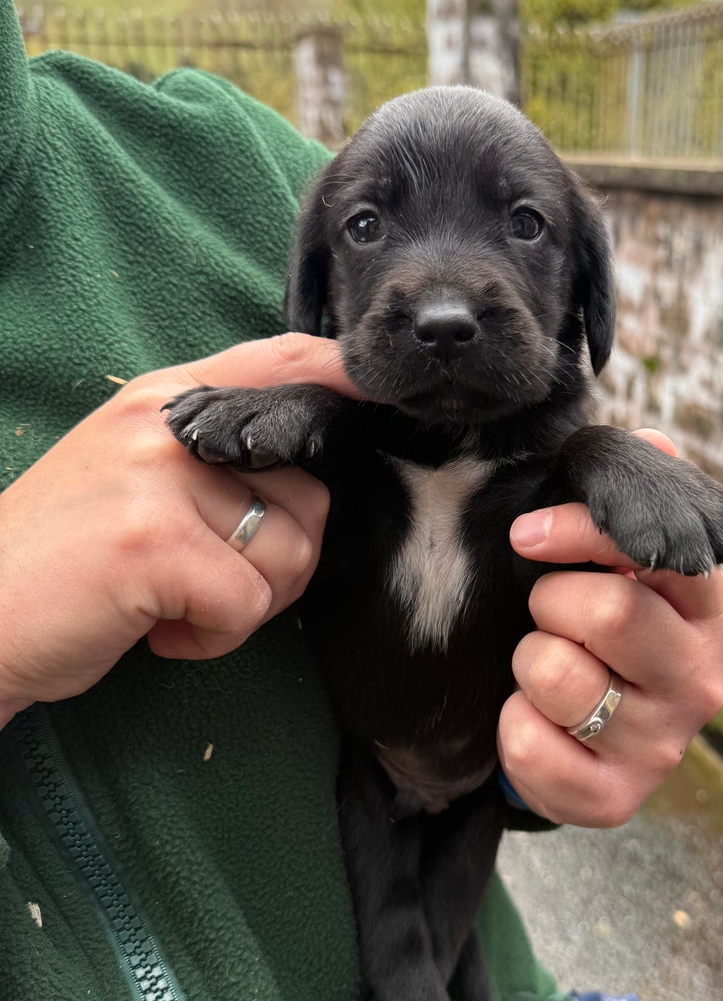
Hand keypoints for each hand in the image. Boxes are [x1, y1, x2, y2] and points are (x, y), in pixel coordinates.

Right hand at [0, 334, 358, 727]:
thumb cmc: (64, 560)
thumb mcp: (130, 477)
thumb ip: (209, 458)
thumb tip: (310, 470)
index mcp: (162, 401)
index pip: (279, 362)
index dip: (342, 373)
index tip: (380, 390)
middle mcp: (165, 427)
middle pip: (309, 493)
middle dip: (279, 561)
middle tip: (206, 581)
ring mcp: (158, 480)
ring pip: (289, 553)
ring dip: (244, 604)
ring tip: (173, 602)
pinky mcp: (154, 543)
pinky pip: (247, 603)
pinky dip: (212, 637)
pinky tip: (157, 630)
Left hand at [497, 431, 722, 825]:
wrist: (577, 735)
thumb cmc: (593, 626)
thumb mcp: (610, 561)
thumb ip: (630, 497)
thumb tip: (652, 442)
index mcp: (707, 609)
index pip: (659, 550)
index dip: (582, 531)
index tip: (528, 533)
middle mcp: (700, 678)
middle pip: (610, 613)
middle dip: (549, 602)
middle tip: (545, 613)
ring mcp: (664, 745)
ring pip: (559, 678)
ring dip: (527, 665)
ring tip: (544, 668)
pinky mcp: (617, 799)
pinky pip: (531, 750)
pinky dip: (512, 727)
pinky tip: (533, 721)